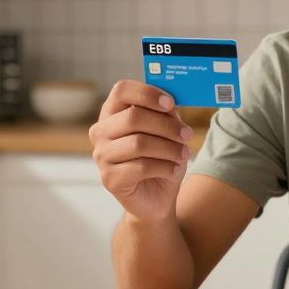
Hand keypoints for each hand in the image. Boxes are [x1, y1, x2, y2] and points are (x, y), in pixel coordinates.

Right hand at [89, 80, 193, 222]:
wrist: (157, 197)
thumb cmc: (161, 159)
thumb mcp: (168, 132)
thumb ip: (166, 114)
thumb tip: (170, 101)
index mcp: (112, 113)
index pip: (121, 90)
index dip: (147, 93)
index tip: (170, 103)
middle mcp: (101, 132)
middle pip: (133, 117)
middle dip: (166, 126)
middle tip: (187, 134)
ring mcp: (101, 156)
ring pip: (139, 143)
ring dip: (168, 148)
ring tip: (184, 154)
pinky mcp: (109, 179)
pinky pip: (141, 167)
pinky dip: (164, 167)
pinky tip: (174, 169)